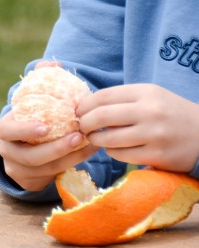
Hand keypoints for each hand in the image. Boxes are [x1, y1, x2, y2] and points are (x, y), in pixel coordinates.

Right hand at [0, 110, 98, 190]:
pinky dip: (72, 164)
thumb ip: (46, 106)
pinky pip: (52, 176)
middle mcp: (7, 152)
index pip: (8, 131)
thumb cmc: (34, 120)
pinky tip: (86, 153)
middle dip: (56, 149)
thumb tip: (78, 97)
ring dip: (70, 158)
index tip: (47, 128)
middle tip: (79, 137)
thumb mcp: (32, 111)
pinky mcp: (29, 182)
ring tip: (90, 144)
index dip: (25, 130)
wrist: (25, 144)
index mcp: (5, 130)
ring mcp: (16, 170)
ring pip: (45, 169)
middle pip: (29, 157)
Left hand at [77, 83, 198, 171]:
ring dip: (96, 141)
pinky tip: (116, 149)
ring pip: (107, 139)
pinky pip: (119, 155)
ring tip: (97, 139)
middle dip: (84, 124)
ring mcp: (154, 134)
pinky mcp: (156, 154)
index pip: (102, 96)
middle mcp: (150, 111)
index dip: (84, 106)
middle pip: (100, 117)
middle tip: (82, 129)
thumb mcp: (151, 97)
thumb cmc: (170, 114)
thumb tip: (84, 106)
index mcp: (146, 92)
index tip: (78, 112)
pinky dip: (112, 152)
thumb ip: (122, 100)